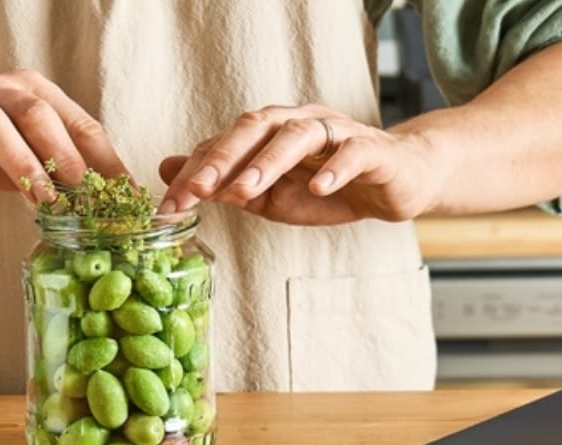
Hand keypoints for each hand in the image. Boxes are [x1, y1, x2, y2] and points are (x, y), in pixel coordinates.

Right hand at [0, 69, 127, 201]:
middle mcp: (1, 88)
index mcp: (35, 92)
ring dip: (18, 160)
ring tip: (36, 196)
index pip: (78, 121)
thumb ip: (65, 172)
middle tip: (78, 191)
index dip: (101, 158)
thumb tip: (114, 202)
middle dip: (61, 153)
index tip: (119, 194)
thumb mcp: (32, 158)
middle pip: (36, 112)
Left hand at [158, 105, 441, 224]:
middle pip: (255, 126)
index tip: (169, 205)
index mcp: (269, 132)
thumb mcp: (268, 195)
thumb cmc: (325, 188)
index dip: (194, 173)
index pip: (225, 144)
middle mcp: (298, 123)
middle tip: (198, 189)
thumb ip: (223, 184)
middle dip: (223, 157)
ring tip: (247, 190)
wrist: (394, 185)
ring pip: (298, 135)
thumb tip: (168, 171)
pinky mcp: (372, 149)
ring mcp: (336, 133)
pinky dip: (336, 168)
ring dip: (269, 162)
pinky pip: (354, 152)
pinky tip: (319, 189)